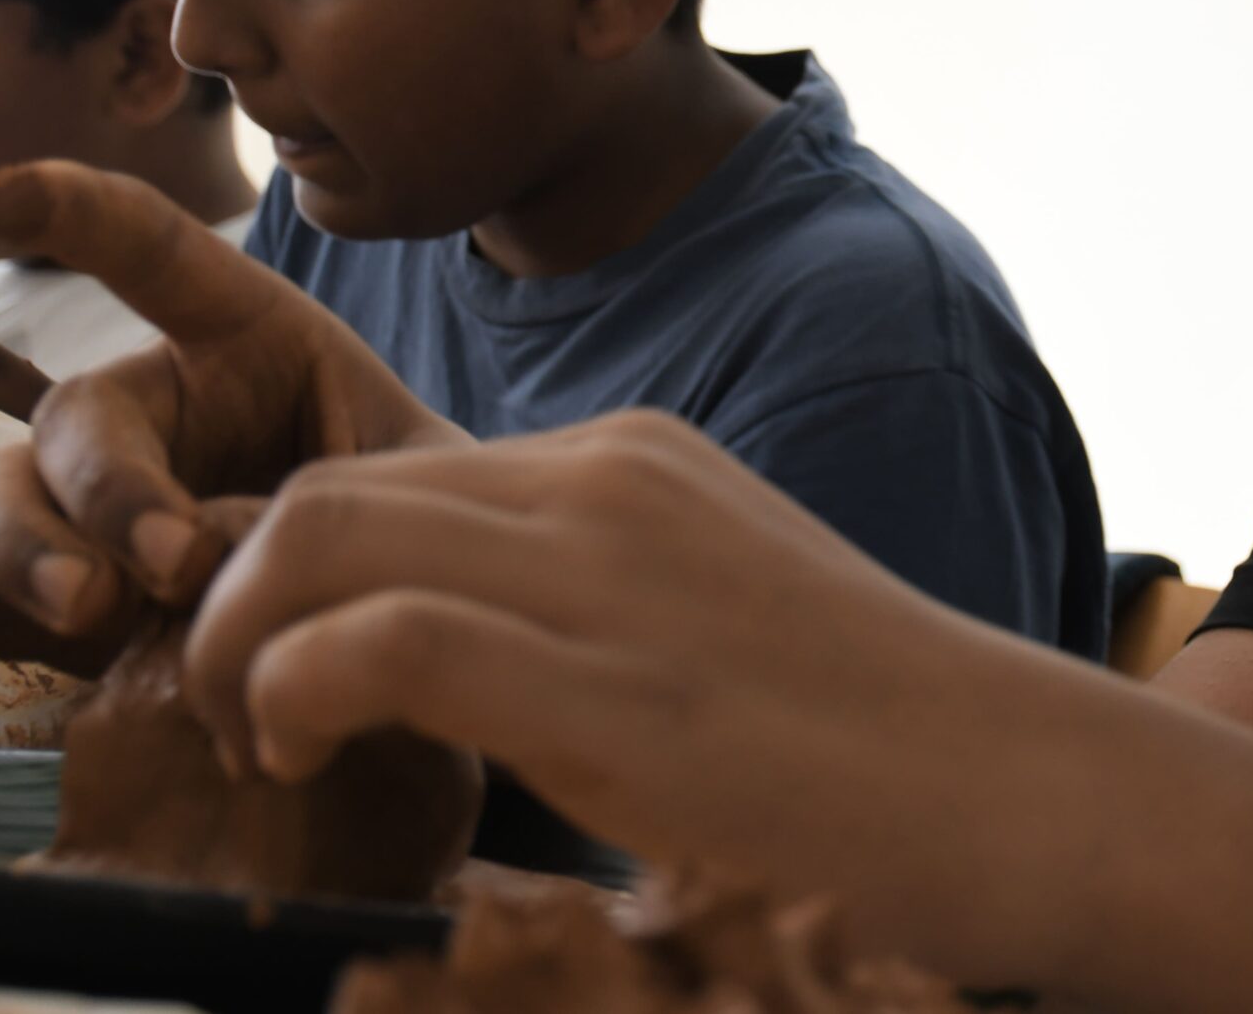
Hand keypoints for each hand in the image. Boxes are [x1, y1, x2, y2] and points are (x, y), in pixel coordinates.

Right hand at [0, 161, 467, 677]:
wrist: (414, 604)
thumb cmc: (424, 507)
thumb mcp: (419, 478)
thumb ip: (334, 496)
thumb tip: (203, 559)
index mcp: (245, 335)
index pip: (155, 254)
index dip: (82, 215)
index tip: (3, 196)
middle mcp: (150, 405)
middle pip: (77, 416)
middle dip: (110, 489)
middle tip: (170, 564)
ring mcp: (91, 500)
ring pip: (9, 496)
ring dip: (30, 551)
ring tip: (93, 609)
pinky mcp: (63, 592)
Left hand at [179, 413, 1106, 982]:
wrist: (1018, 787)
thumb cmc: (881, 745)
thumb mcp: (719, 625)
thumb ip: (600, 616)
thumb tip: (480, 675)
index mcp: (634, 465)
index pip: (393, 475)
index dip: (298, 578)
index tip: (291, 685)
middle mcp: (608, 480)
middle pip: (327, 484)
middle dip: (234, 600)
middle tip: (245, 717)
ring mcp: (608, 566)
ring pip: (318, 530)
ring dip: (237, 642)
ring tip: (263, 740)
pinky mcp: (606, 680)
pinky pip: (371, 638)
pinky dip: (287, 690)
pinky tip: (308, 753)